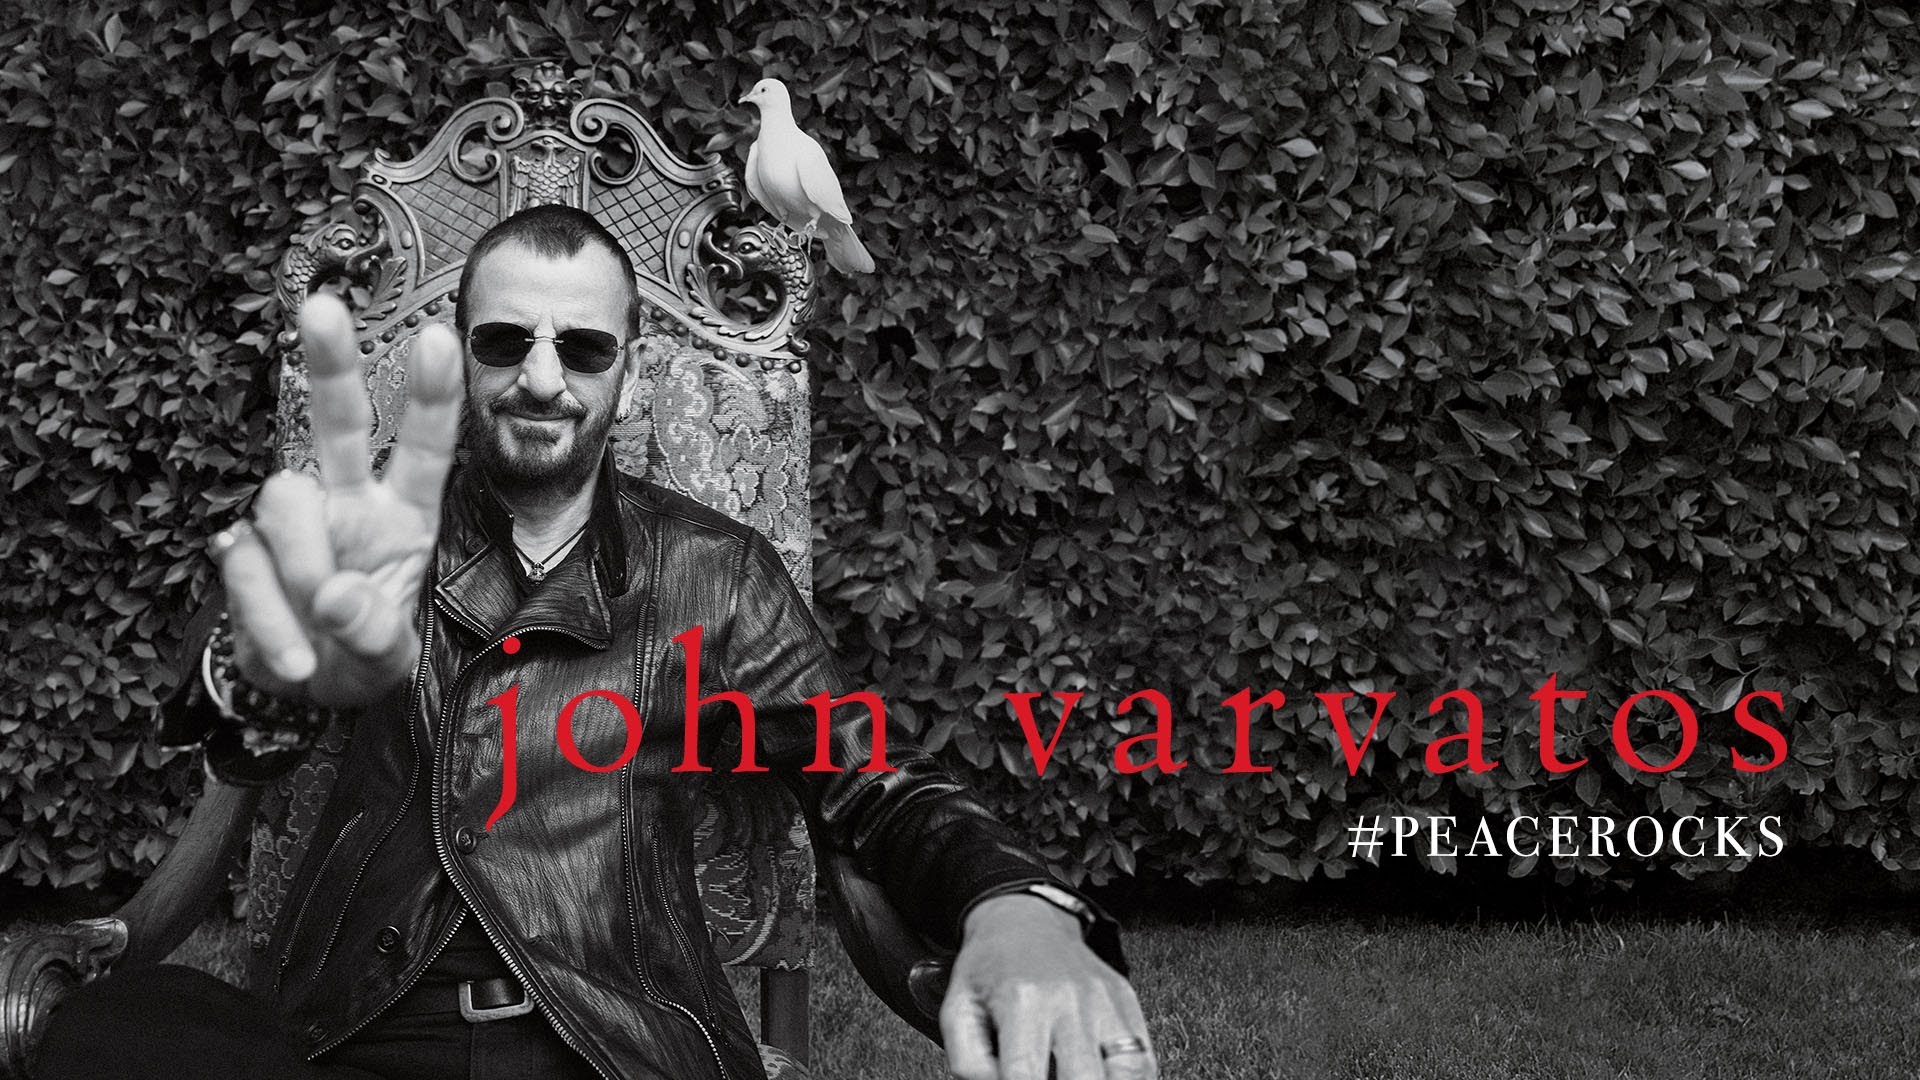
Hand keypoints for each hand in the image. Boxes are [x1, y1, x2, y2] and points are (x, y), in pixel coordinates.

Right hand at [213, 292, 462, 706]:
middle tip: (321, 307)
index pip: (426, 449)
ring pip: (284, 500)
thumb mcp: (391, 660)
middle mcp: (349, 501)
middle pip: (337, 421)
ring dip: (300, 565)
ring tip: (319, 621)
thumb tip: (333, 595)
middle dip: (331, 363)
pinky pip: (245, 564)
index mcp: (405, 516)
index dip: (432, 397)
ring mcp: (293, 521)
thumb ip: (374, 632)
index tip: (437, 339)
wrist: (310, 690)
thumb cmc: (366, 656)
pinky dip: (270, 618)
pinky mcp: (244, 548)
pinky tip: (294, 654)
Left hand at [941, 894, 1156, 1079]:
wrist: (1023, 922)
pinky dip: (1129, 1078)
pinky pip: (1142, 1060)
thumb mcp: (959, 1010)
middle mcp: (1069, 1000)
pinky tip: (1102, 1078)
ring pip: (1126, 1071)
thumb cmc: (989, 970)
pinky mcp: (1125, 1002)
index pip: (1026, 1078)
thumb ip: (970, 1062)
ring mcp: (1103, 1001)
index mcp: (1022, 1001)